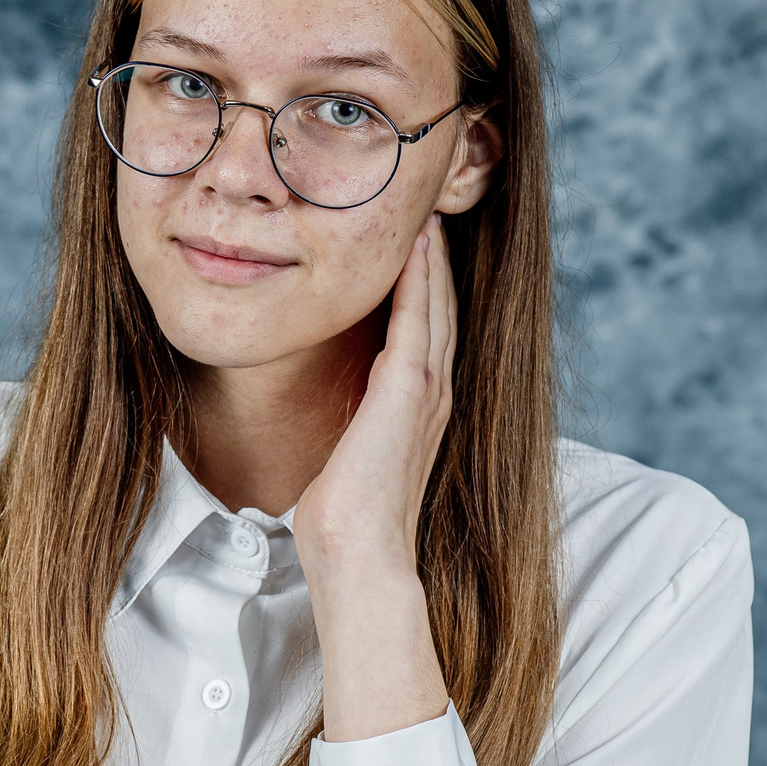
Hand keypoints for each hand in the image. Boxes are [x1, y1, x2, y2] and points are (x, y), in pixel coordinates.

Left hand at [292, 213, 455, 741]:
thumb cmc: (340, 521)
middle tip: (430, 208)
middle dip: (435, 259)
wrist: (354, 557)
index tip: (413, 242)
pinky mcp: (410, 393)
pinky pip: (420, 319)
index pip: (424, 331)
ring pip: (437, 304)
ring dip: (432, 256)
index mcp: (416, 409)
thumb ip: (346, 427)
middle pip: (440, 307)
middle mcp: (431, 395)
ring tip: (427, 211)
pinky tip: (416, 244)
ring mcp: (426, 392)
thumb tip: (327, 417)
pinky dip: (421, 279)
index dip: (424, 285)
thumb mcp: (343, 456)